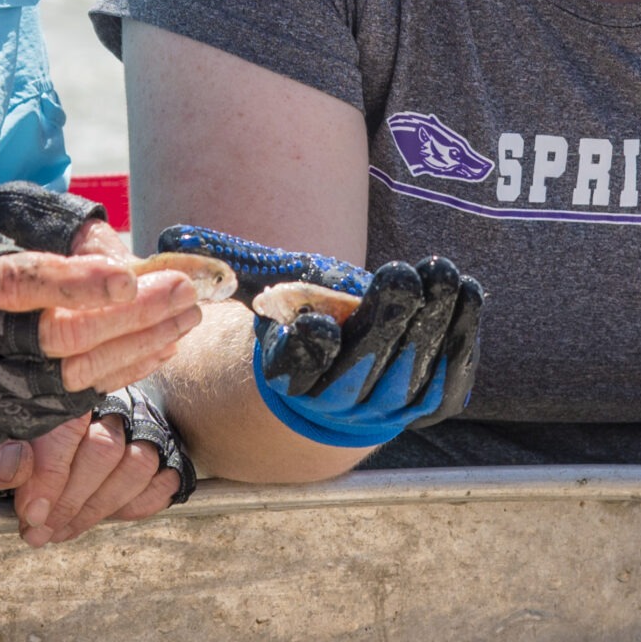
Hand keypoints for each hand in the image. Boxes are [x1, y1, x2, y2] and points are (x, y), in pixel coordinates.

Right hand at [0, 185, 199, 446]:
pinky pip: (69, 406)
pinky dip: (119, 375)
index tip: (126, 277)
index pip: (17, 283)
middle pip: (55, 340)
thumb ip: (60, 228)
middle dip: (129, 318)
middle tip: (183, 292)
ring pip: (70, 379)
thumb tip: (127, 260)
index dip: (73, 283)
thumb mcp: (0, 214)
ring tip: (185, 318)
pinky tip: (158, 349)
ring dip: (137, 349)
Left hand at [0, 392, 189, 545]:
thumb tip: (13, 468)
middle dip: (71, 501)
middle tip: (40, 531)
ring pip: (137, 464)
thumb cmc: (12, 439)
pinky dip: (136, 505)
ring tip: (64, 529)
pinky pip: (163, 481)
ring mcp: (141, 425)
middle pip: (105, 449)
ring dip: (99, 507)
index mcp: (64, 393)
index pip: (69, 428)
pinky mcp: (162, 451)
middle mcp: (108, 403)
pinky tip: (102, 515)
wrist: (44, 429)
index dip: (51, 476)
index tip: (31, 513)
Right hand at [159, 225, 481, 448]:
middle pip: (363, 372)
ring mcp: (383, 409)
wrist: (327, 392)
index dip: (311, 350)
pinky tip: (468, 299)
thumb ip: (225, 260)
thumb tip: (172, 232)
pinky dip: (459, 344)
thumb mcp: (260, 289)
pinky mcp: (422, 405)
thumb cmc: (294, 323)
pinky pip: (445, 384)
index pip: (298, 371)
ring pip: (408, 378)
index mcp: (288, 379)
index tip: (323, 322)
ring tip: (445, 277)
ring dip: (432, 328)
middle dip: (387, 324)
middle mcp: (335, 404)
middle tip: (404, 275)